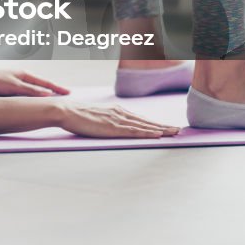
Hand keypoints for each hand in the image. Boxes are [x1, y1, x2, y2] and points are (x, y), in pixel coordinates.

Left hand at [0, 67, 69, 96]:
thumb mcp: (14, 87)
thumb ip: (31, 91)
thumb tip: (48, 95)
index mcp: (25, 75)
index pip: (46, 83)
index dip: (58, 89)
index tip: (69, 93)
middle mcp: (21, 78)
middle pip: (41, 86)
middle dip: (53, 92)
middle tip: (64, 98)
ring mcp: (15, 82)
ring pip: (33, 92)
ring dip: (42, 96)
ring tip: (52, 103)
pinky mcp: (8, 89)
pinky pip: (24, 95)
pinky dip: (31, 99)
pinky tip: (31, 105)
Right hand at [58, 103, 180, 137]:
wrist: (66, 111)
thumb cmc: (77, 115)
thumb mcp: (96, 116)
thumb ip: (107, 120)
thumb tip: (112, 126)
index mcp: (116, 110)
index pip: (140, 118)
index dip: (154, 123)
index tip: (166, 127)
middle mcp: (120, 113)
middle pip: (146, 121)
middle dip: (163, 126)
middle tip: (178, 130)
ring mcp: (117, 120)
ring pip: (144, 126)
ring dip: (161, 129)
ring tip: (174, 132)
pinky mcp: (113, 128)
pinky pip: (134, 131)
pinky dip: (148, 132)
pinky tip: (158, 134)